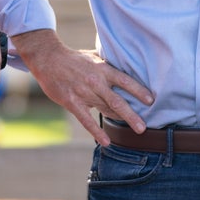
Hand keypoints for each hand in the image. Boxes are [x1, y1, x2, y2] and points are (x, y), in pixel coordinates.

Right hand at [13, 29, 153, 146]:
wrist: (48, 59)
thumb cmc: (74, 59)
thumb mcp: (93, 57)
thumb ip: (108, 66)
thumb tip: (125, 70)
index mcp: (102, 69)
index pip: (124, 80)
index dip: (138, 90)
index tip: (150, 100)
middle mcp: (96, 81)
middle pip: (117, 100)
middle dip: (132, 114)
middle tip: (144, 127)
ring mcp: (83, 92)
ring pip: (105, 110)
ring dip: (120, 120)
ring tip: (136, 132)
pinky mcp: (72, 102)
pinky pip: (86, 119)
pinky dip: (96, 131)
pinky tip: (106, 141)